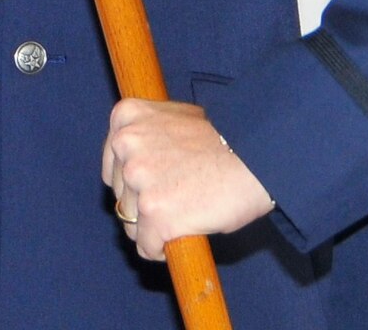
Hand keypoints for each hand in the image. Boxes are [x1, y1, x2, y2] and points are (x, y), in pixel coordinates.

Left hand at [103, 100, 274, 260]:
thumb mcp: (177, 118)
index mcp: (127, 117)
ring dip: (153, 229)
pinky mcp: (154, 214)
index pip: (112, 166)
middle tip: (178, 200)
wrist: (254, 157)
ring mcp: (139, 181)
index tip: (158, 187)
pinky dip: (162, 249)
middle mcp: (126, 145)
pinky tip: (184, 235)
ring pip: (131, 225)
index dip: (135, 183)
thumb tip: (132, 159)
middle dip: (144, 206)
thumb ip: (149, 135)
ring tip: (184, 216)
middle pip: (121, 196)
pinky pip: (146, 247)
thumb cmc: (223, 139)